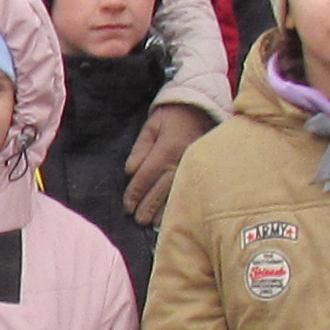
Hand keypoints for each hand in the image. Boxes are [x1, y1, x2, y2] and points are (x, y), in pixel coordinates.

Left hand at [124, 102, 206, 224]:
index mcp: (167, 148)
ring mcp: (194, 165)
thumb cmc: (172, 115)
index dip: (136, 192)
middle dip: (148, 206)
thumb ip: (140, 148)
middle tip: (138, 220)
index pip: (147, 175)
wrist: (201, 107)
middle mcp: (181, 159)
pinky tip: (173, 213)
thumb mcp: (151, 126)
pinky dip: (180, 202)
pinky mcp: (202, 168)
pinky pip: (189, 188)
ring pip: (176, 192)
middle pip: (162, 188)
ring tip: (152, 223)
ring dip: (164, 210)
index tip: (128, 206)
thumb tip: (130, 171)